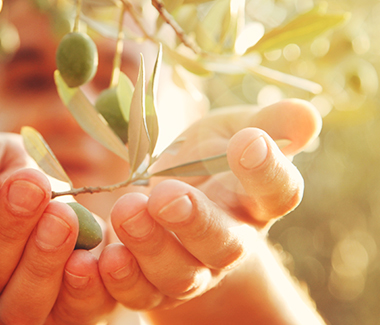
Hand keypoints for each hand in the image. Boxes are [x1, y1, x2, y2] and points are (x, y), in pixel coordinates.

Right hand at [0, 133, 114, 323]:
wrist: (65, 204)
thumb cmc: (21, 176)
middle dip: (7, 228)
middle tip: (32, 187)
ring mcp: (22, 299)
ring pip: (20, 304)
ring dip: (41, 261)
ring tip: (62, 216)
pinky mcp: (66, 310)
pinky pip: (72, 313)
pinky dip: (82, 289)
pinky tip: (88, 258)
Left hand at [98, 99, 323, 321]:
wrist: (173, 205)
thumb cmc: (206, 162)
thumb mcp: (229, 132)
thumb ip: (264, 124)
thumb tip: (306, 113)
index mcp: (254, 201)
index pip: (277, 193)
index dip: (267, 171)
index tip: (249, 141)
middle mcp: (228, 243)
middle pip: (223, 245)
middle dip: (196, 222)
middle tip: (167, 196)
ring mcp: (190, 270)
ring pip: (178, 274)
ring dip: (150, 247)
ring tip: (127, 210)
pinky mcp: (150, 286)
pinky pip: (136, 293)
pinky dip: (117, 279)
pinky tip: (99, 256)